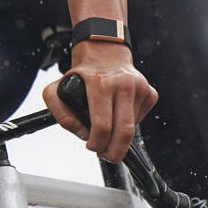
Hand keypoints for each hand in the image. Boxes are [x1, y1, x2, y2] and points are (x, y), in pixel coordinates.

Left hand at [44, 41, 156, 162]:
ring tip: (109, 130)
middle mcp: (123, 84)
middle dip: (114, 152)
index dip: (96, 144)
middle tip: (106, 154)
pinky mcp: (150, 92)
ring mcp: (140, 88)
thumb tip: (81, 133)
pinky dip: (130, 124)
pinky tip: (120, 114)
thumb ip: (60, 114)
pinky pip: (141, 120)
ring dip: (120, 137)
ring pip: (133, 128)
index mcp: (101, 83)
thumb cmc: (84, 74)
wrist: (105, 53)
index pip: (102, 126)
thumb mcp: (57, 89)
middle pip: (125, 132)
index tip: (91, 146)